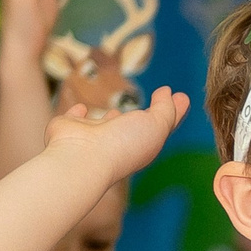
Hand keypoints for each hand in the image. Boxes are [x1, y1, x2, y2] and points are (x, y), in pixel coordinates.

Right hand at [45, 84, 188, 180]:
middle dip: (142, 120)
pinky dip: (77, 113)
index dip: (173, 112)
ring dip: (110, 120)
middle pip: (134, 129)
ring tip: (116, 113)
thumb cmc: (123, 144)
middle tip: (150, 109)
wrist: (82, 158)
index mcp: (143, 146)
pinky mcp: (68, 129)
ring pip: (104, 126)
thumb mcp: (156, 125)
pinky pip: (74, 118)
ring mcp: (93, 137)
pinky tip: (81, 109)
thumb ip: (166, 109)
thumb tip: (169, 93)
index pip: (162, 126)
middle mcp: (118, 144)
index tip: (182, 97)